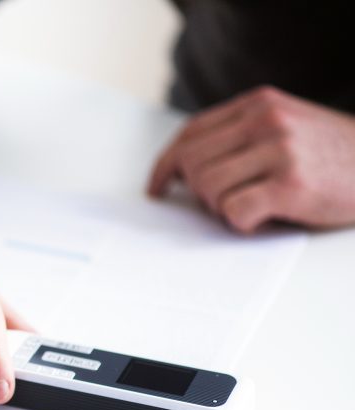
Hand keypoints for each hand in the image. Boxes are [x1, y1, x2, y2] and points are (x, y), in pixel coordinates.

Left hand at [148, 85, 354, 231]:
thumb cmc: (333, 156)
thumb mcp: (286, 128)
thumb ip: (241, 136)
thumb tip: (185, 167)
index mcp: (258, 105)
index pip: (189, 134)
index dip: (165, 165)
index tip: (156, 187)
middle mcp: (265, 121)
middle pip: (191, 162)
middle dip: (197, 191)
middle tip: (221, 204)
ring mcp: (279, 151)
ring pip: (207, 188)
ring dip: (221, 208)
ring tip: (250, 208)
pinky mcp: (290, 185)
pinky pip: (234, 212)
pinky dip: (241, 224)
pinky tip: (263, 219)